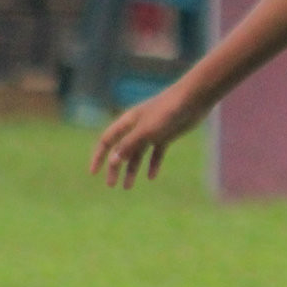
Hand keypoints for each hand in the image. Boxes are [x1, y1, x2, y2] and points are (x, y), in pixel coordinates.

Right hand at [89, 84, 203, 188]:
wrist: (193, 100)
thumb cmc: (167, 112)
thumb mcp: (146, 131)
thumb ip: (130, 145)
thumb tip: (113, 161)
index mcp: (127, 122)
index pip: (106, 141)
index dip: (99, 157)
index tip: (94, 173)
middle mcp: (137, 127)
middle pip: (121, 150)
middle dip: (115, 168)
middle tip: (112, 185)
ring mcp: (152, 132)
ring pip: (138, 154)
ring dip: (131, 170)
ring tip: (127, 187)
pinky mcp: (167, 135)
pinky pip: (156, 153)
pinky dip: (152, 164)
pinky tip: (151, 177)